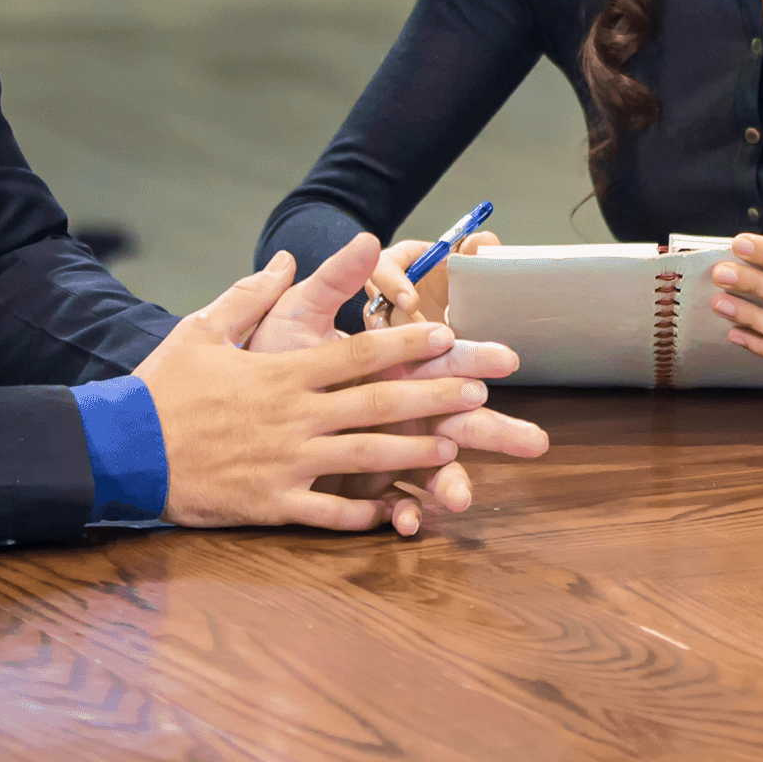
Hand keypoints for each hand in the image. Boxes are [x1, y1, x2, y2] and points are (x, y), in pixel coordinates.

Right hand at [132, 255, 495, 530]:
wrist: (119, 450)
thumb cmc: (160, 388)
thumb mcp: (202, 329)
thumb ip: (250, 295)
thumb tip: (286, 260)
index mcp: (281, 372)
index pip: (357, 353)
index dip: (406, 344)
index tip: (447, 337)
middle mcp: (293, 416)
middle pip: (377, 403)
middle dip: (433, 397)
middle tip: (479, 393)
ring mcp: (285, 462)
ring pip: (365, 455)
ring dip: (414, 453)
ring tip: (455, 448)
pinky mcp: (270, 503)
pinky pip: (327, 511)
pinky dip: (363, 513)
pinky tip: (395, 513)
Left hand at [243, 236, 548, 533]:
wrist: (229, 411)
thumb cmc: (269, 357)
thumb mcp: (298, 315)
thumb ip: (334, 281)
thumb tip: (366, 238)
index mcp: (391, 367)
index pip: (444, 361)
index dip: (474, 360)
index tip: (504, 360)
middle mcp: (398, 410)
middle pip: (457, 419)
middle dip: (495, 432)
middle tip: (533, 442)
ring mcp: (384, 450)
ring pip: (432, 468)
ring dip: (451, 482)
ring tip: (461, 498)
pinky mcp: (359, 487)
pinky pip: (388, 504)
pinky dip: (401, 514)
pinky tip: (404, 523)